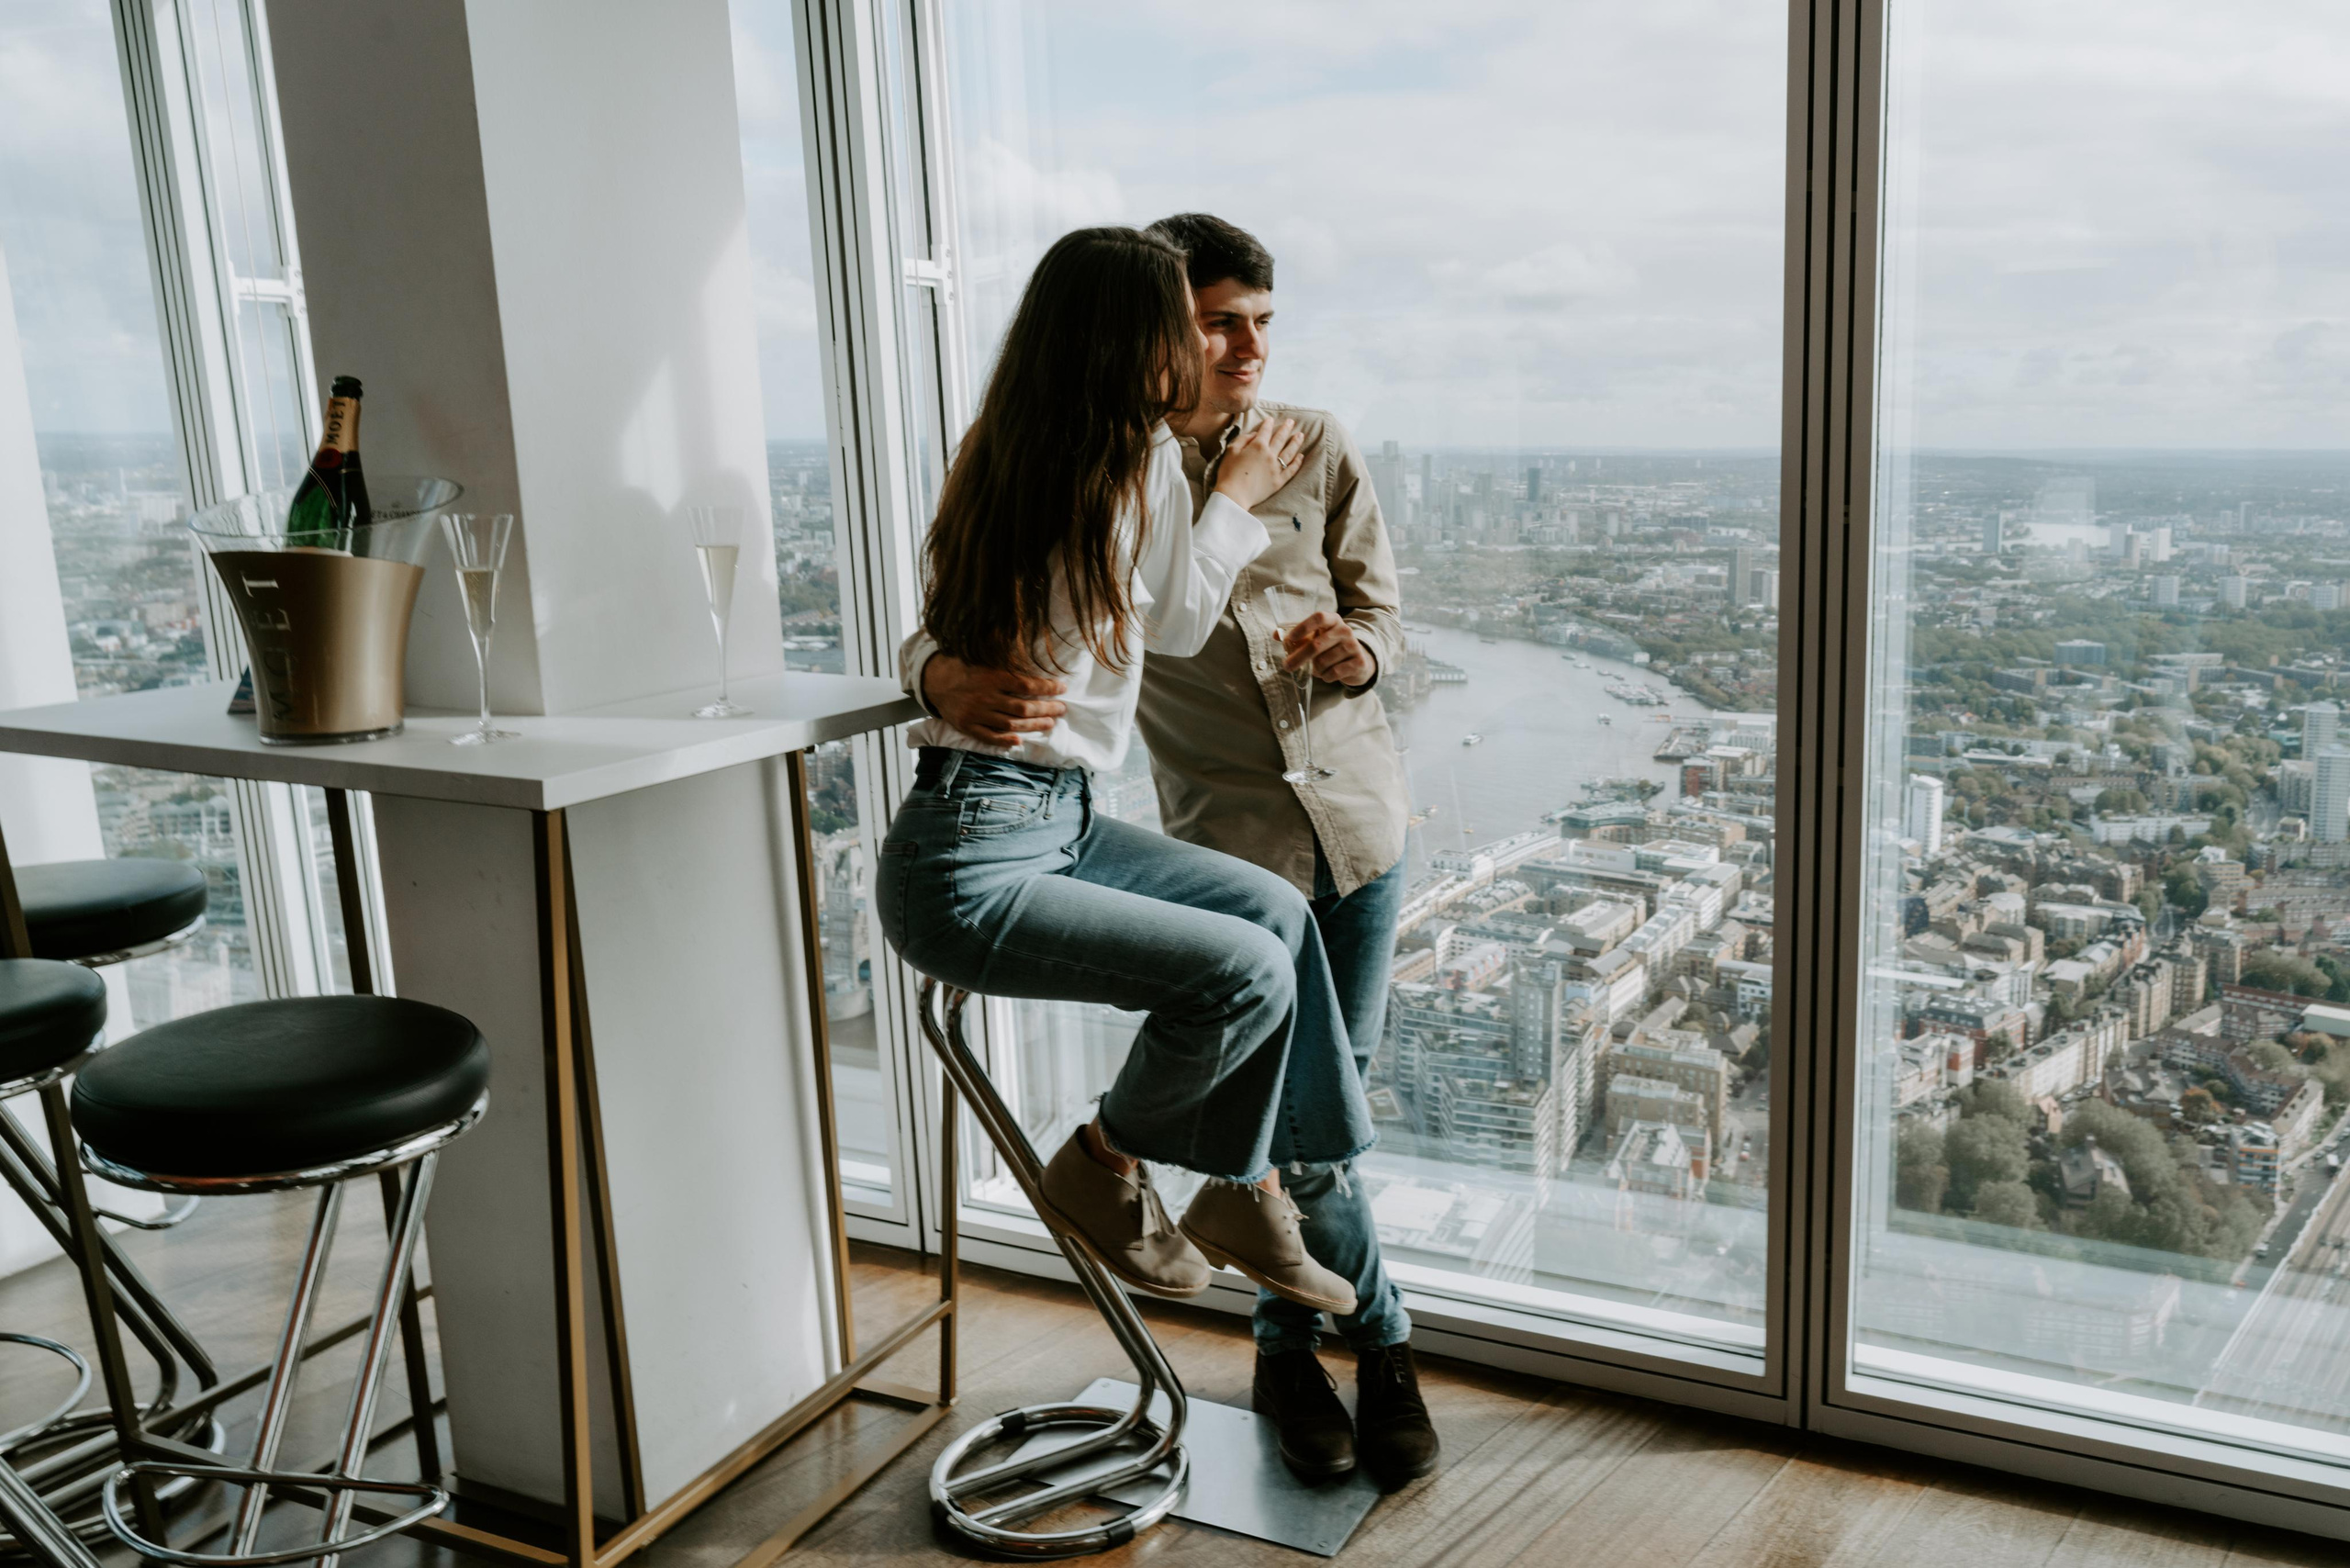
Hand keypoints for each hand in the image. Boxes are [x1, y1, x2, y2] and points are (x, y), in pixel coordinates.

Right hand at [922, 654, 1066, 746]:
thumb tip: (1018, 625)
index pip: (1026, 684)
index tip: (1062, 688)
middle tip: (1062, 709)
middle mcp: (985, 696)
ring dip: (1033, 725)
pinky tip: (1020, 741)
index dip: (1047, 687)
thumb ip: (1000, 642)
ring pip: (1010, 724)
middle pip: (1023, 707)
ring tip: (1050, 723)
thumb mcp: (981, 650)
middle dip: (1046, 709)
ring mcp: (976, 713)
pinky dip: (1004, 741)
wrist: (934, 680)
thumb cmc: (964, 665)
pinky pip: (988, 737)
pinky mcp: (967, 726)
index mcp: (991, 676)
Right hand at [1213, 417, 1304, 510]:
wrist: (1234, 495)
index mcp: (1257, 446)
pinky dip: (1297, 462)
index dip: (1268, 424)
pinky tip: (1301, 456)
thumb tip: (1255, 434)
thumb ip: (1243, 439)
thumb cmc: (1229, 473)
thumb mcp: (1231, 451)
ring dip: (1296, 442)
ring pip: (1289, 452)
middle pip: (1280, 438)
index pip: (1265, 431)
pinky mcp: (1279, 481)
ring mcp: (1276, 468)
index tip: (1271, 419)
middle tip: (1291, 422)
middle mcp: (1269, 455)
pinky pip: (1291, 470)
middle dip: (1286, 428)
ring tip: (1300, 435)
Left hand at [1280, 611, 1375, 687]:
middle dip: (1298, 658)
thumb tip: (1276, 635)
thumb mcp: (1317, 637)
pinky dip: (1325, 677)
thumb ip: (1297, 635)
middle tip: (1286, 666)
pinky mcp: (1358, 663)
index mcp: (1333, 620)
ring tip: (1317, 668)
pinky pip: (1333, 673)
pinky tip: (1327, 674)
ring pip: (1322, 662)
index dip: (1303, 627)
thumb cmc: (1331, 647)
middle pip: (1316, 645)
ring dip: (1314, 670)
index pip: (1319, 617)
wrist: (1359, 661)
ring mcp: (1353, 646)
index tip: (1290, 638)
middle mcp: (1345, 630)